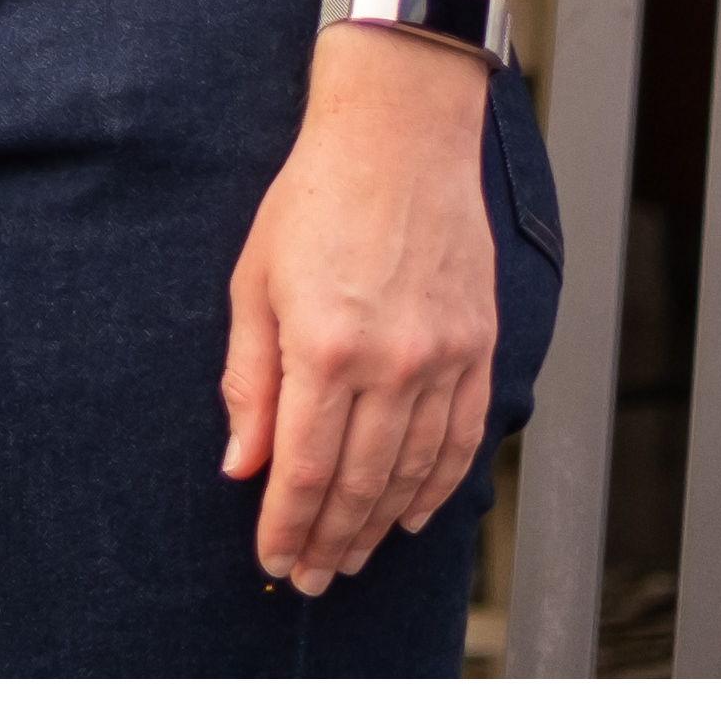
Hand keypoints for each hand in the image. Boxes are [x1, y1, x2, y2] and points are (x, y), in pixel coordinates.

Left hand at [218, 37, 498, 592]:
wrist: (400, 142)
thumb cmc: (312, 203)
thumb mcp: (253, 283)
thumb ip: (248, 380)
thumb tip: (240, 466)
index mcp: (323, 349)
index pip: (302, 467)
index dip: (288, 524)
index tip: (277, 559)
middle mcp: (391, 365)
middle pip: (359, 482)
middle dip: (332, 539)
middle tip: (314, 578)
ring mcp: (444, 361)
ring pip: (413, 472)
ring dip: (382, 525)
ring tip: (354, 557)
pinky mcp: (479, 350)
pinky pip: (462, 439)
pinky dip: (439, 486)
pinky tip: (415, 514)